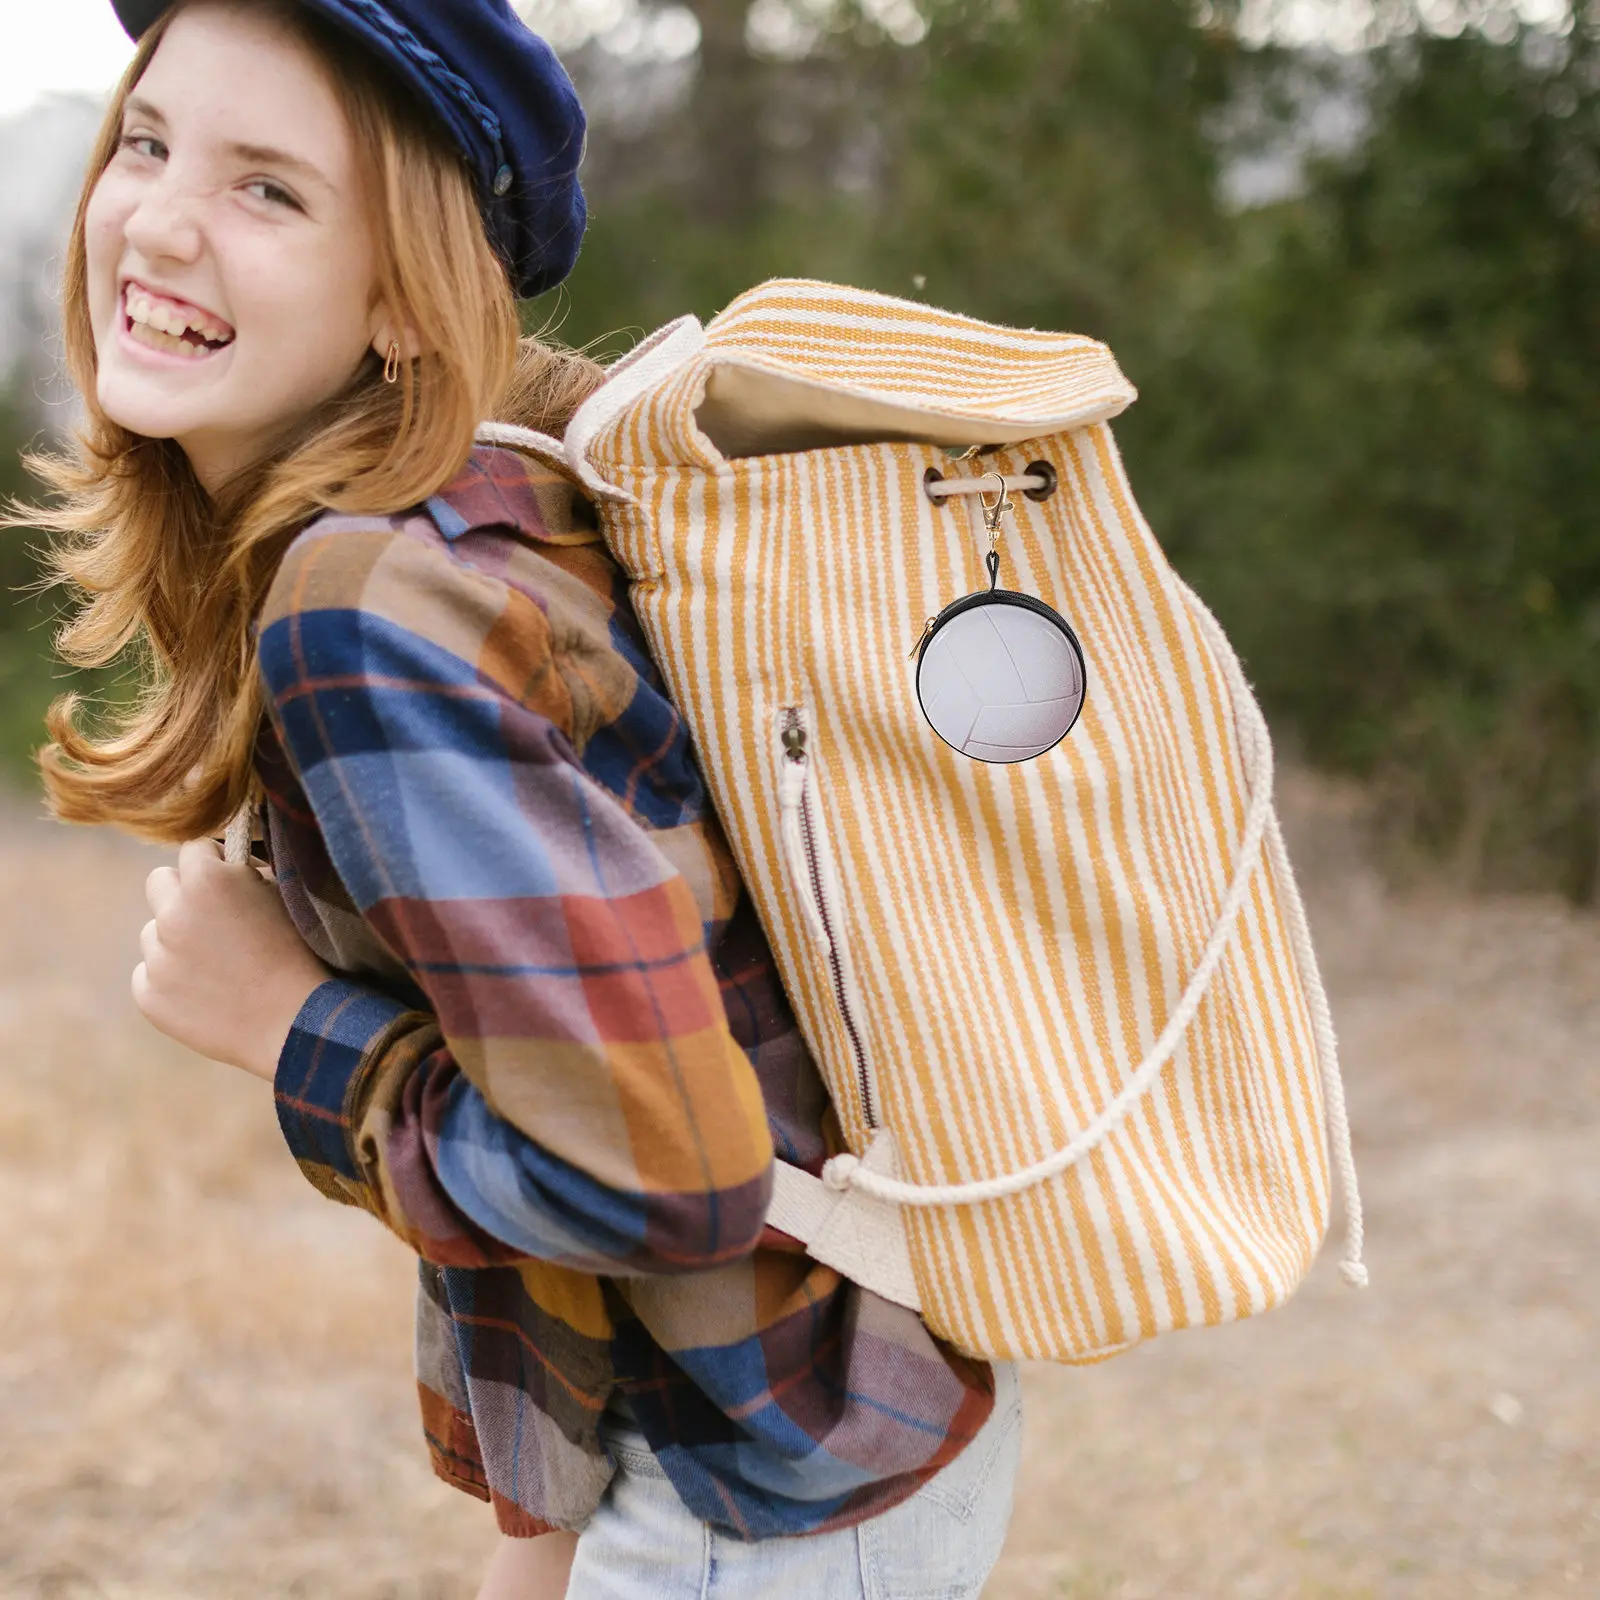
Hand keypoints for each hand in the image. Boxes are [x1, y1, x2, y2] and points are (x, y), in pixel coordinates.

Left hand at [134, 837, 334, 1080]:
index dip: (216, 862)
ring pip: (154, 932)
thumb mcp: (282, 896)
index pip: (194, 849)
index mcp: (207, 880)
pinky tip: (208, 991)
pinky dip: (172, 980)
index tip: (232, 879)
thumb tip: (227, 864)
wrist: (297, 1022)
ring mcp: (157, 957)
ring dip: (177, 939)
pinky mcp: (149, 995)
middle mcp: (173, 913)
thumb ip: (247, 873)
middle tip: (216, 917)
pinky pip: (150, 975)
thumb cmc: (302, 954)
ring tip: (220, 964)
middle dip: (184, 892)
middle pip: (159, 881)